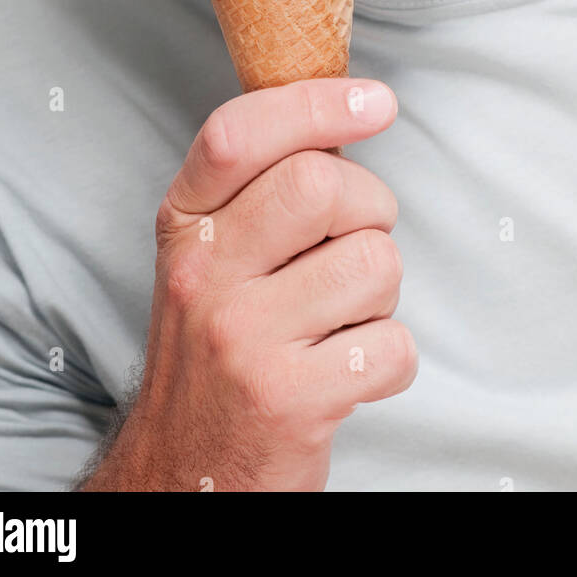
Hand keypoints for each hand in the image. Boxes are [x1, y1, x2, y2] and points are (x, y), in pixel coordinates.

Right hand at [78, 78, 415, 491]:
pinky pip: (392, 345)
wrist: (184, 474)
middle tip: (353, 243)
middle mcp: (202, 273)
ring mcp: (241, 337)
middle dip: (369, 208)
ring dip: (381, 292)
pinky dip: (388, 360)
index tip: (376, 102)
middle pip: (322, 184)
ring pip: (374, 262)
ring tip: (341, 319)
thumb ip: (263, 188)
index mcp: (185, 225)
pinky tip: (346, 370)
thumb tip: (352, 112)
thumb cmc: (220, 349)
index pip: (240, 134)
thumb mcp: (213, 257)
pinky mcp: (288, 399)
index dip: (316, 103)